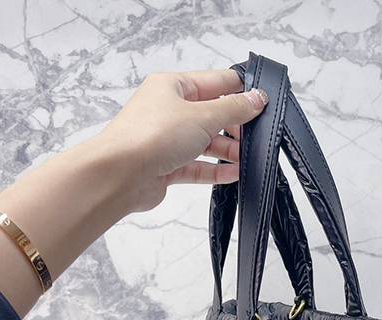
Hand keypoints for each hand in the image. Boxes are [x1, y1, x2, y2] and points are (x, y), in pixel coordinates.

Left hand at [92, 69, 268, 214]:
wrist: (120, 174)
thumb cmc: (149, 136)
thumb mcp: (202, 116)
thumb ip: (234, 108)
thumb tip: (256, 98)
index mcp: (172, 86)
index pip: (215, 82)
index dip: (240, 91)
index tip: (262, 102)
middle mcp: (168, 110)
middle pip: (212, 114)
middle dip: (235, 126)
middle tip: (255, 135)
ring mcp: (167, 139)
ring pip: (206, 142)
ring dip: (227, 150)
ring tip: (246, 158)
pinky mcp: (167, 166)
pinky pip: (198, 166)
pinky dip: (216, 170)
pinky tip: (233, 173)